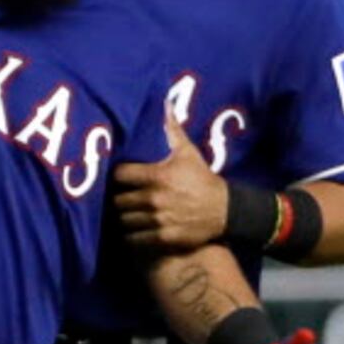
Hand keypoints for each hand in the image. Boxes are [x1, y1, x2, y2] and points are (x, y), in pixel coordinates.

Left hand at [112, 114, 228, 249]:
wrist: (226, 210)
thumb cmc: (203, 179)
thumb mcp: (188, 153)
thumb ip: (172, 131)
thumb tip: (165, 105)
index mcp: (157, 176)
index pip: (119, 176)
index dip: (118, 177)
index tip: (121, 179)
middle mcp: (154, 199)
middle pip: (118, 201)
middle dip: (119, 199)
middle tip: (123, 198)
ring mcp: (158, 220)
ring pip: (123, 221)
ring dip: (125, 218)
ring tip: (129, 214)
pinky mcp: (162, 238)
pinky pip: (134, 239)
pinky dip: (132, 236)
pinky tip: (136, 229)